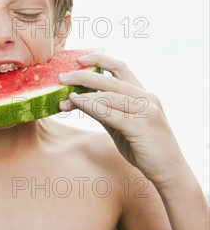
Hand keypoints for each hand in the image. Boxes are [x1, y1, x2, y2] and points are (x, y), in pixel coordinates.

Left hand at [58, 52, 186, 187]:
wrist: (168, 170)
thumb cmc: (142, 147)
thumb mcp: (119, 125)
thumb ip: (102, 110)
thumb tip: (75, 98)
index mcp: (143, 94)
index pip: (120, 67)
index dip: (98, 59)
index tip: (77, 59)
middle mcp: (147, 97)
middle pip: (109, 79)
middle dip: (82, 75)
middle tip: (61, 77)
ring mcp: (147, 111)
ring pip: (109, 95)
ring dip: (83, 94)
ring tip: (65, 95)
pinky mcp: (142, 126)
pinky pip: (111, 113)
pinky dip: (91, 106)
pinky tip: (77, 104)